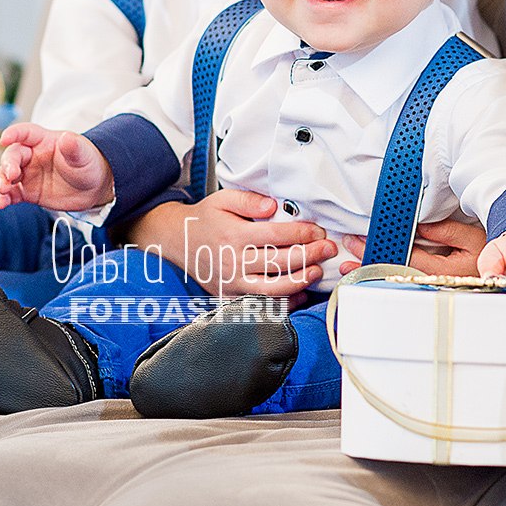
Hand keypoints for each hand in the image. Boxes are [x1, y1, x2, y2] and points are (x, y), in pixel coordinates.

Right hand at [0, 122, 112, 211]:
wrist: (93, 187)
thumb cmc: (88, 163)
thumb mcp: (84, 155)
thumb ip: (74, 147)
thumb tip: (67, 138)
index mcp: (44, 140)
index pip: (25, 132)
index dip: (14, 133)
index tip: (4, 139)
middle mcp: (32, 156)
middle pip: (12, 155)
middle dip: (8, 164)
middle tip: (12, 175)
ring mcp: (27, 174)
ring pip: (5, 175)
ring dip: (0, 180)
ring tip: (3, 189)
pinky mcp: (27, 192)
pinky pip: (10, 194)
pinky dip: (2, 198)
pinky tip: (1, 203)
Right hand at [124, 190, 337, 296]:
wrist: (176, 242)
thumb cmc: (204, 219)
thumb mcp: (222, 199)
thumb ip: (248, 200)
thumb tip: (273, 205)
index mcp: (233, 235)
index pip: (276, 235)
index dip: (302, 233)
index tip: (318, 231)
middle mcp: (233, 262)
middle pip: (279, 262)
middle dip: (309, 255)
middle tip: (328, 249)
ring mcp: (232, 283)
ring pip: (273, 289)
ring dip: (300, 281)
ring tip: (317, 271)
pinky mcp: (231, 298)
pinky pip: (261, 305)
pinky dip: (283, 302)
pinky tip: (300, 293)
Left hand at [335, 217, 488, 278]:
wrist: (505, 272)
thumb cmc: (490, 255)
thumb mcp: (470, 237)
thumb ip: (444, 230)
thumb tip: (418, 226)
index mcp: (443, 270)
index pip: (403, 258)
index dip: (379, 249)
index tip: (360, 240)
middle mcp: (434, 282)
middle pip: (394, 271)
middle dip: (368, 260)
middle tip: (347, 249)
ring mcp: (431, 286)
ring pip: (395, 278)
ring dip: (371, 271)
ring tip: (348, 266)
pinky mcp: (431, 285)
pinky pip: (403, 278)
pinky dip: (384, 273)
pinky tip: (369, 272)